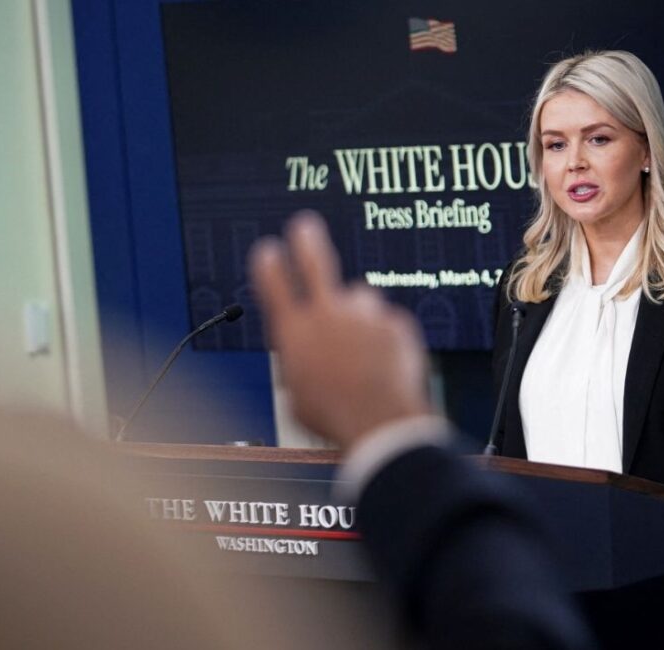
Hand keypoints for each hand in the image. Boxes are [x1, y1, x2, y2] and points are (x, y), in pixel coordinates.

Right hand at [249, 212, 430, 448]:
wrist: (380, 421)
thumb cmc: (333, 415)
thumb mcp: (298, 392)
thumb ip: (301, 361)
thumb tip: (308, 355)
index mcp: (294, 332)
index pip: (274, 284)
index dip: (269, 264)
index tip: (268, 250)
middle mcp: (327, 314)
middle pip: (316, 262)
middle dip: (307, 241)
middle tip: (305, 226)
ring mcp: (364, 314)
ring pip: (362, 302)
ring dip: (362, 320)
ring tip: (365, 356)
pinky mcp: (396, 322)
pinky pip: (389, 324)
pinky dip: (387, 340)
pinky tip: (387, 365)